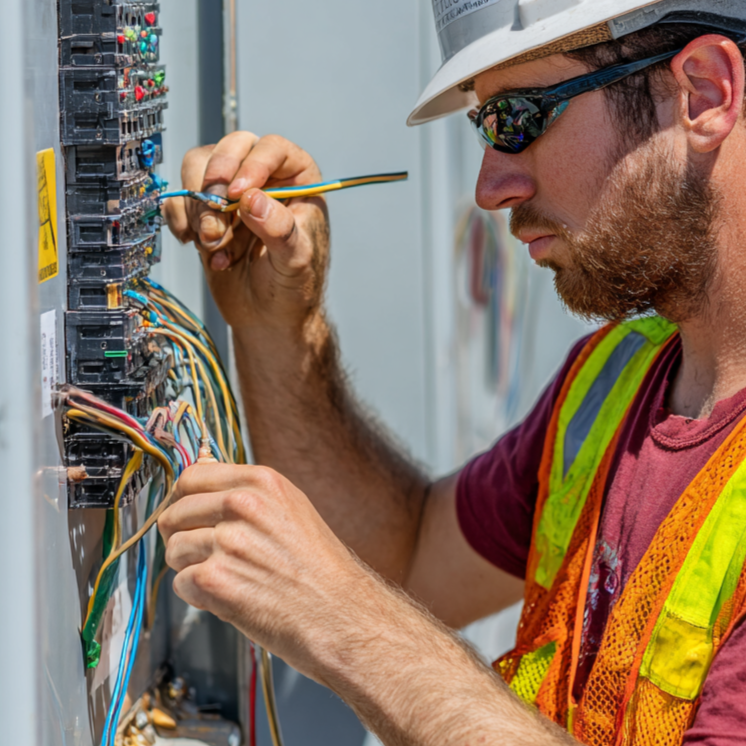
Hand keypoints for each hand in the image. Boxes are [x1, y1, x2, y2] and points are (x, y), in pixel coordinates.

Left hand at [158, 463, 369, 679]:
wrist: (340, 614)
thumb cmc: (320, 568)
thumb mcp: (290, 509)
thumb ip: (246, 492)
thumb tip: (201, 474)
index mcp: (261, 482)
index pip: (192, 476)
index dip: (184, 500)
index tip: (188, 514)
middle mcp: (243, 505)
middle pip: (175, 512)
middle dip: (183, 536)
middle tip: (210, 555)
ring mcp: (228, 541)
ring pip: (174, 548)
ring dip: (191, 568)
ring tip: (228, 577)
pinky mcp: (215, 579)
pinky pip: (181, 583)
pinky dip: (198, 596)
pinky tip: (229, 597)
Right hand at [162, 132, 329, 331]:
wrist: (269, 317)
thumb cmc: (293, 288)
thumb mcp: (296, 262)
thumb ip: (280, 230)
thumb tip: (252, 199)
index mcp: (298, 181)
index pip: (273, 148)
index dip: (251, 164)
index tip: (237, 194)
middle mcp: (264, 178)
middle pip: (230, 149)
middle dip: (216, 185)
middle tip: (216, 222)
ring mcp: (232, 193)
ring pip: (200, 170)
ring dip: (200, 209)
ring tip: (214, 245)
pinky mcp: (206, 211)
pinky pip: (181, 196)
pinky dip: (182, 220)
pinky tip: (200, 247)